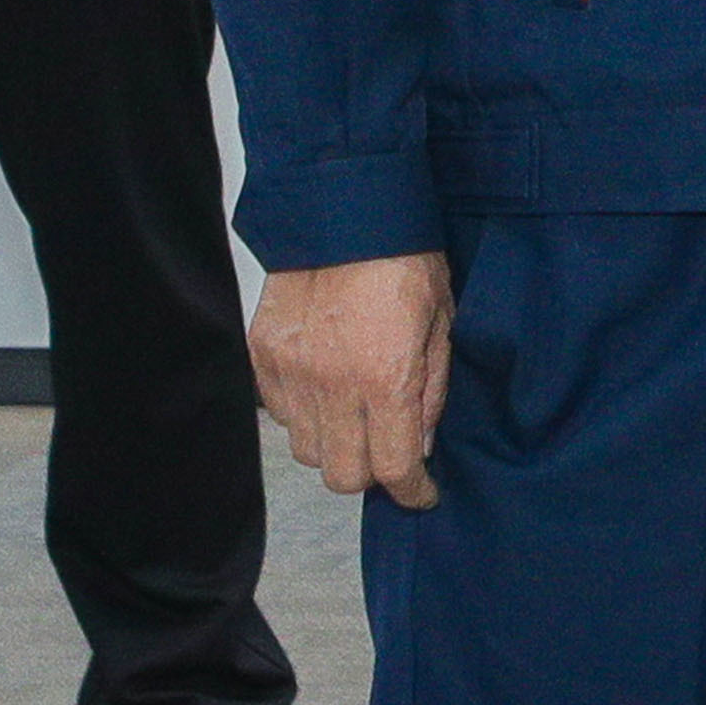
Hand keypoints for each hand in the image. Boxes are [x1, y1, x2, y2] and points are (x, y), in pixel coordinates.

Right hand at [253, 251, 454, 507]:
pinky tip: (326, 388)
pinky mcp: (263, 356)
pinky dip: (303, 413)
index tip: (421, 492)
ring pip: (306, 450)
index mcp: (385, 379)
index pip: (393, 469)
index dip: (412, 492)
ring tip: (356, 414)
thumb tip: (418, 444)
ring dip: (334, 444)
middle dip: (371, 474)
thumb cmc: (404, 260)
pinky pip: (279, 413)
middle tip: (389, 453)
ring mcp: (291, 371)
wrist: (344, 211)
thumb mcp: (442, 326)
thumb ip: (431, 393)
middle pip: (342, 475)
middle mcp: (331, 384)